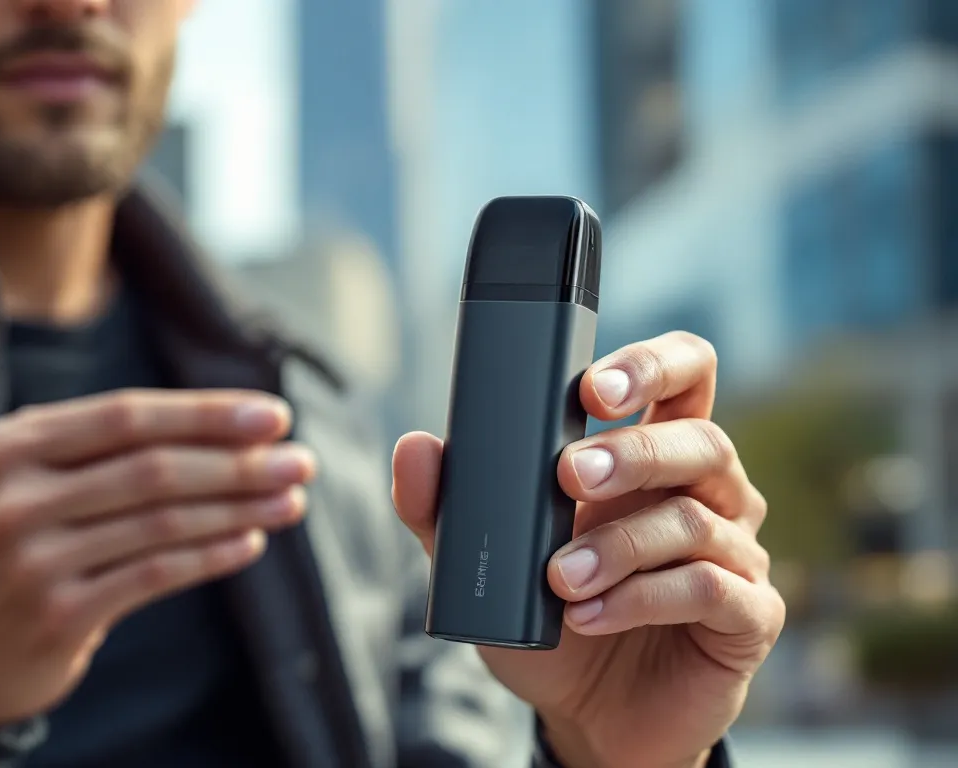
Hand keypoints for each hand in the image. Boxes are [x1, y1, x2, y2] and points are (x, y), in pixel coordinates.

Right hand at [0, 389, 313, 727]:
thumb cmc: (24, 544)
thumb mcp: (39, 479)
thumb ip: (113, 449)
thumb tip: (240, 428)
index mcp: (15, 444)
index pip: (129, 414)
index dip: (206, 413)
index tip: (274, 415)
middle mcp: (17, 495)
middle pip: (152, 466)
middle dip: (239, 462)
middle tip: (301, 462)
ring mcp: (34, 557)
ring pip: (162, 521)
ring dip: (239, 508)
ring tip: (291, 501)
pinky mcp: (58, 613)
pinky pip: (155, 574)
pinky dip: (211, 556)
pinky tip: (251, 542)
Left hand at [394, 332, 783, 767]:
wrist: (587, 715)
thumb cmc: (547, 617)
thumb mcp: (486, 561)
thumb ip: (447, 506)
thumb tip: (414, 448)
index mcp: (654, 454)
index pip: (685, 373)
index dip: (650, 365)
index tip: (592, 389)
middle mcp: (708, 492)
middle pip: (701, 438)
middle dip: (630, 452)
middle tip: (568, 475)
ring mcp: (736, 552)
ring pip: (693, 518)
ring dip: (616, 545)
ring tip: (557, 578)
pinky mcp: (749, 616)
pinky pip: (711, 589)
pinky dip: (640, 599)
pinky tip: (587, 616)